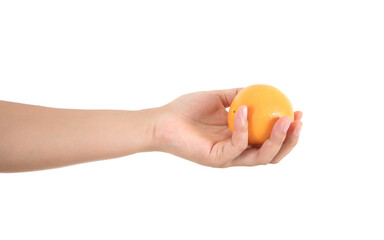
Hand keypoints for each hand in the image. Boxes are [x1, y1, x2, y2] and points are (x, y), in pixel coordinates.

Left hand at [154, 88, 302, 166]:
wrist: (161, 120)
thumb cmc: (186, 110)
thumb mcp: (218, 98)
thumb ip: (237, 95)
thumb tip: (260, 88)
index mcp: (239, 140)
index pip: (269, 140)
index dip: (287, 130)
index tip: (297, 111)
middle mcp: (236, 152)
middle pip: (272, 154)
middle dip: (290, 140)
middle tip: (297, 120)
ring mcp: (227, 158)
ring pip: (260, 157)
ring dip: (276, 140)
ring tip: (284, 121)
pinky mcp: (215, 159)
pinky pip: (237, 146)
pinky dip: (245, 129)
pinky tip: (245, 111)